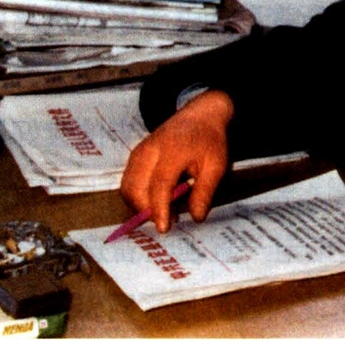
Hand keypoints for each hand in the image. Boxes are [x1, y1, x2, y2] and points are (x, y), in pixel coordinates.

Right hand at [120, 90, 233, 232]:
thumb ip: (205, 191)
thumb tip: (196, 218)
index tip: (164, 228)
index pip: (160, 184)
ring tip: (162, 212)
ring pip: (127, 187)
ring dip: (139, 205)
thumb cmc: (209, 140)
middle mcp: (150, 150)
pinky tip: (155, 201)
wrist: (200, 115)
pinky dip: (137, 196)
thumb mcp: (217, 165)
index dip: (160, 208)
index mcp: (173, 150)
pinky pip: (128, 181)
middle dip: (146, 210)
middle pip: (136, 187)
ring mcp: (139, 152)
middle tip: (167, 221)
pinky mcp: (135, 156)